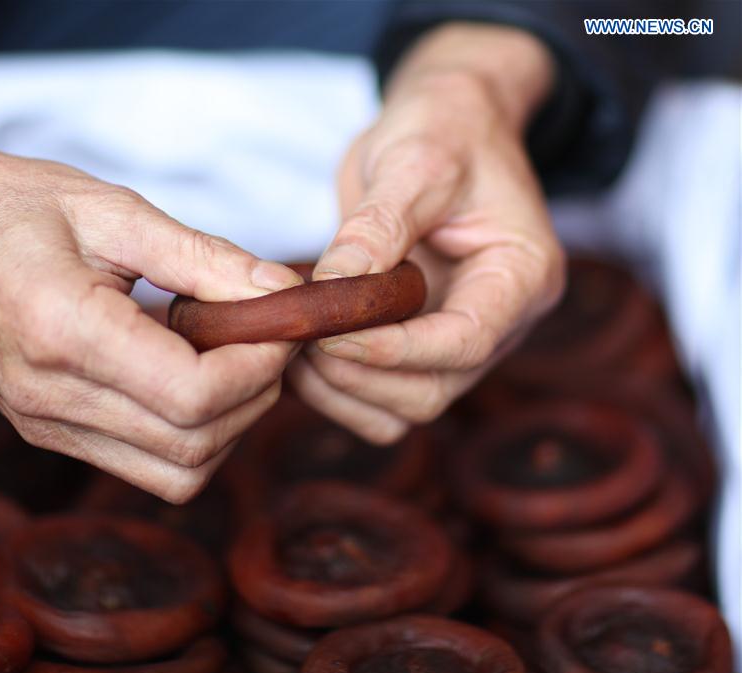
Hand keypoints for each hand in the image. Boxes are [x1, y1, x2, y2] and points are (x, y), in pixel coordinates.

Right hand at [0, 135, 301, 501]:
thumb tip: (279, 291)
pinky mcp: (50, 432)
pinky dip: (192, 431)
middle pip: (195, 447)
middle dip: (256, 396)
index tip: (280, 325)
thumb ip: (203, 257)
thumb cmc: (2, 206)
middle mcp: (52, 399)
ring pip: (177, 473)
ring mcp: (47, 426)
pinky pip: (145, 464)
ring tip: (231, 355)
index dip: (259, 367)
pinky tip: (189, 371)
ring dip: (229, 423)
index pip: (195, 396)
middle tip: (268, 338)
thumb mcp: (109, 209)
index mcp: (65, 333)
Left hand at [288, 23, 565, 441]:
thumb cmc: (445, 129)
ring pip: (405, 408)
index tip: (328, 336)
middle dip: (359, 375)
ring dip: (343, 392)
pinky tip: (302, 354)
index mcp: (521, 276)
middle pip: (433, 391)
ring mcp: (460, 337)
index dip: (395, 351)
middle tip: (297, 338)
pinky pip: (384, 396)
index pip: (466, 341)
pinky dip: (340, 390)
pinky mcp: (422, 342)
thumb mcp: (415, 161)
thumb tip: (333, 287)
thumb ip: (378, 225)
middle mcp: (499, 321)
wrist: (449, 124)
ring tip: (292, 347)